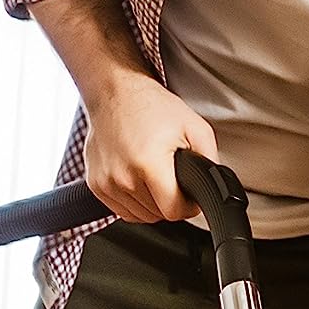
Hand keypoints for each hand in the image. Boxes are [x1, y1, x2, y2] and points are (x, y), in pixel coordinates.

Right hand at [82, 73, 216, 223]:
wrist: (114, 92)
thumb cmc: (151, 106)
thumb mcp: (195, 127)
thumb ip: (209, 160)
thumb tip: (212, 186)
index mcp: (149, 163)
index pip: (174, 211)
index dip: (188, 206)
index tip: (190, 197)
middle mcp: (123, 177)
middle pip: (158, 215)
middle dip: (170, 201)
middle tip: (172, 178)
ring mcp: (106, 183)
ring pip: (140, 216)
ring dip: (152, 204)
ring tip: (155, 177)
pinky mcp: (95, 185)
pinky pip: (122, 210)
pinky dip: (134, 202)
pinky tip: (139, 181)